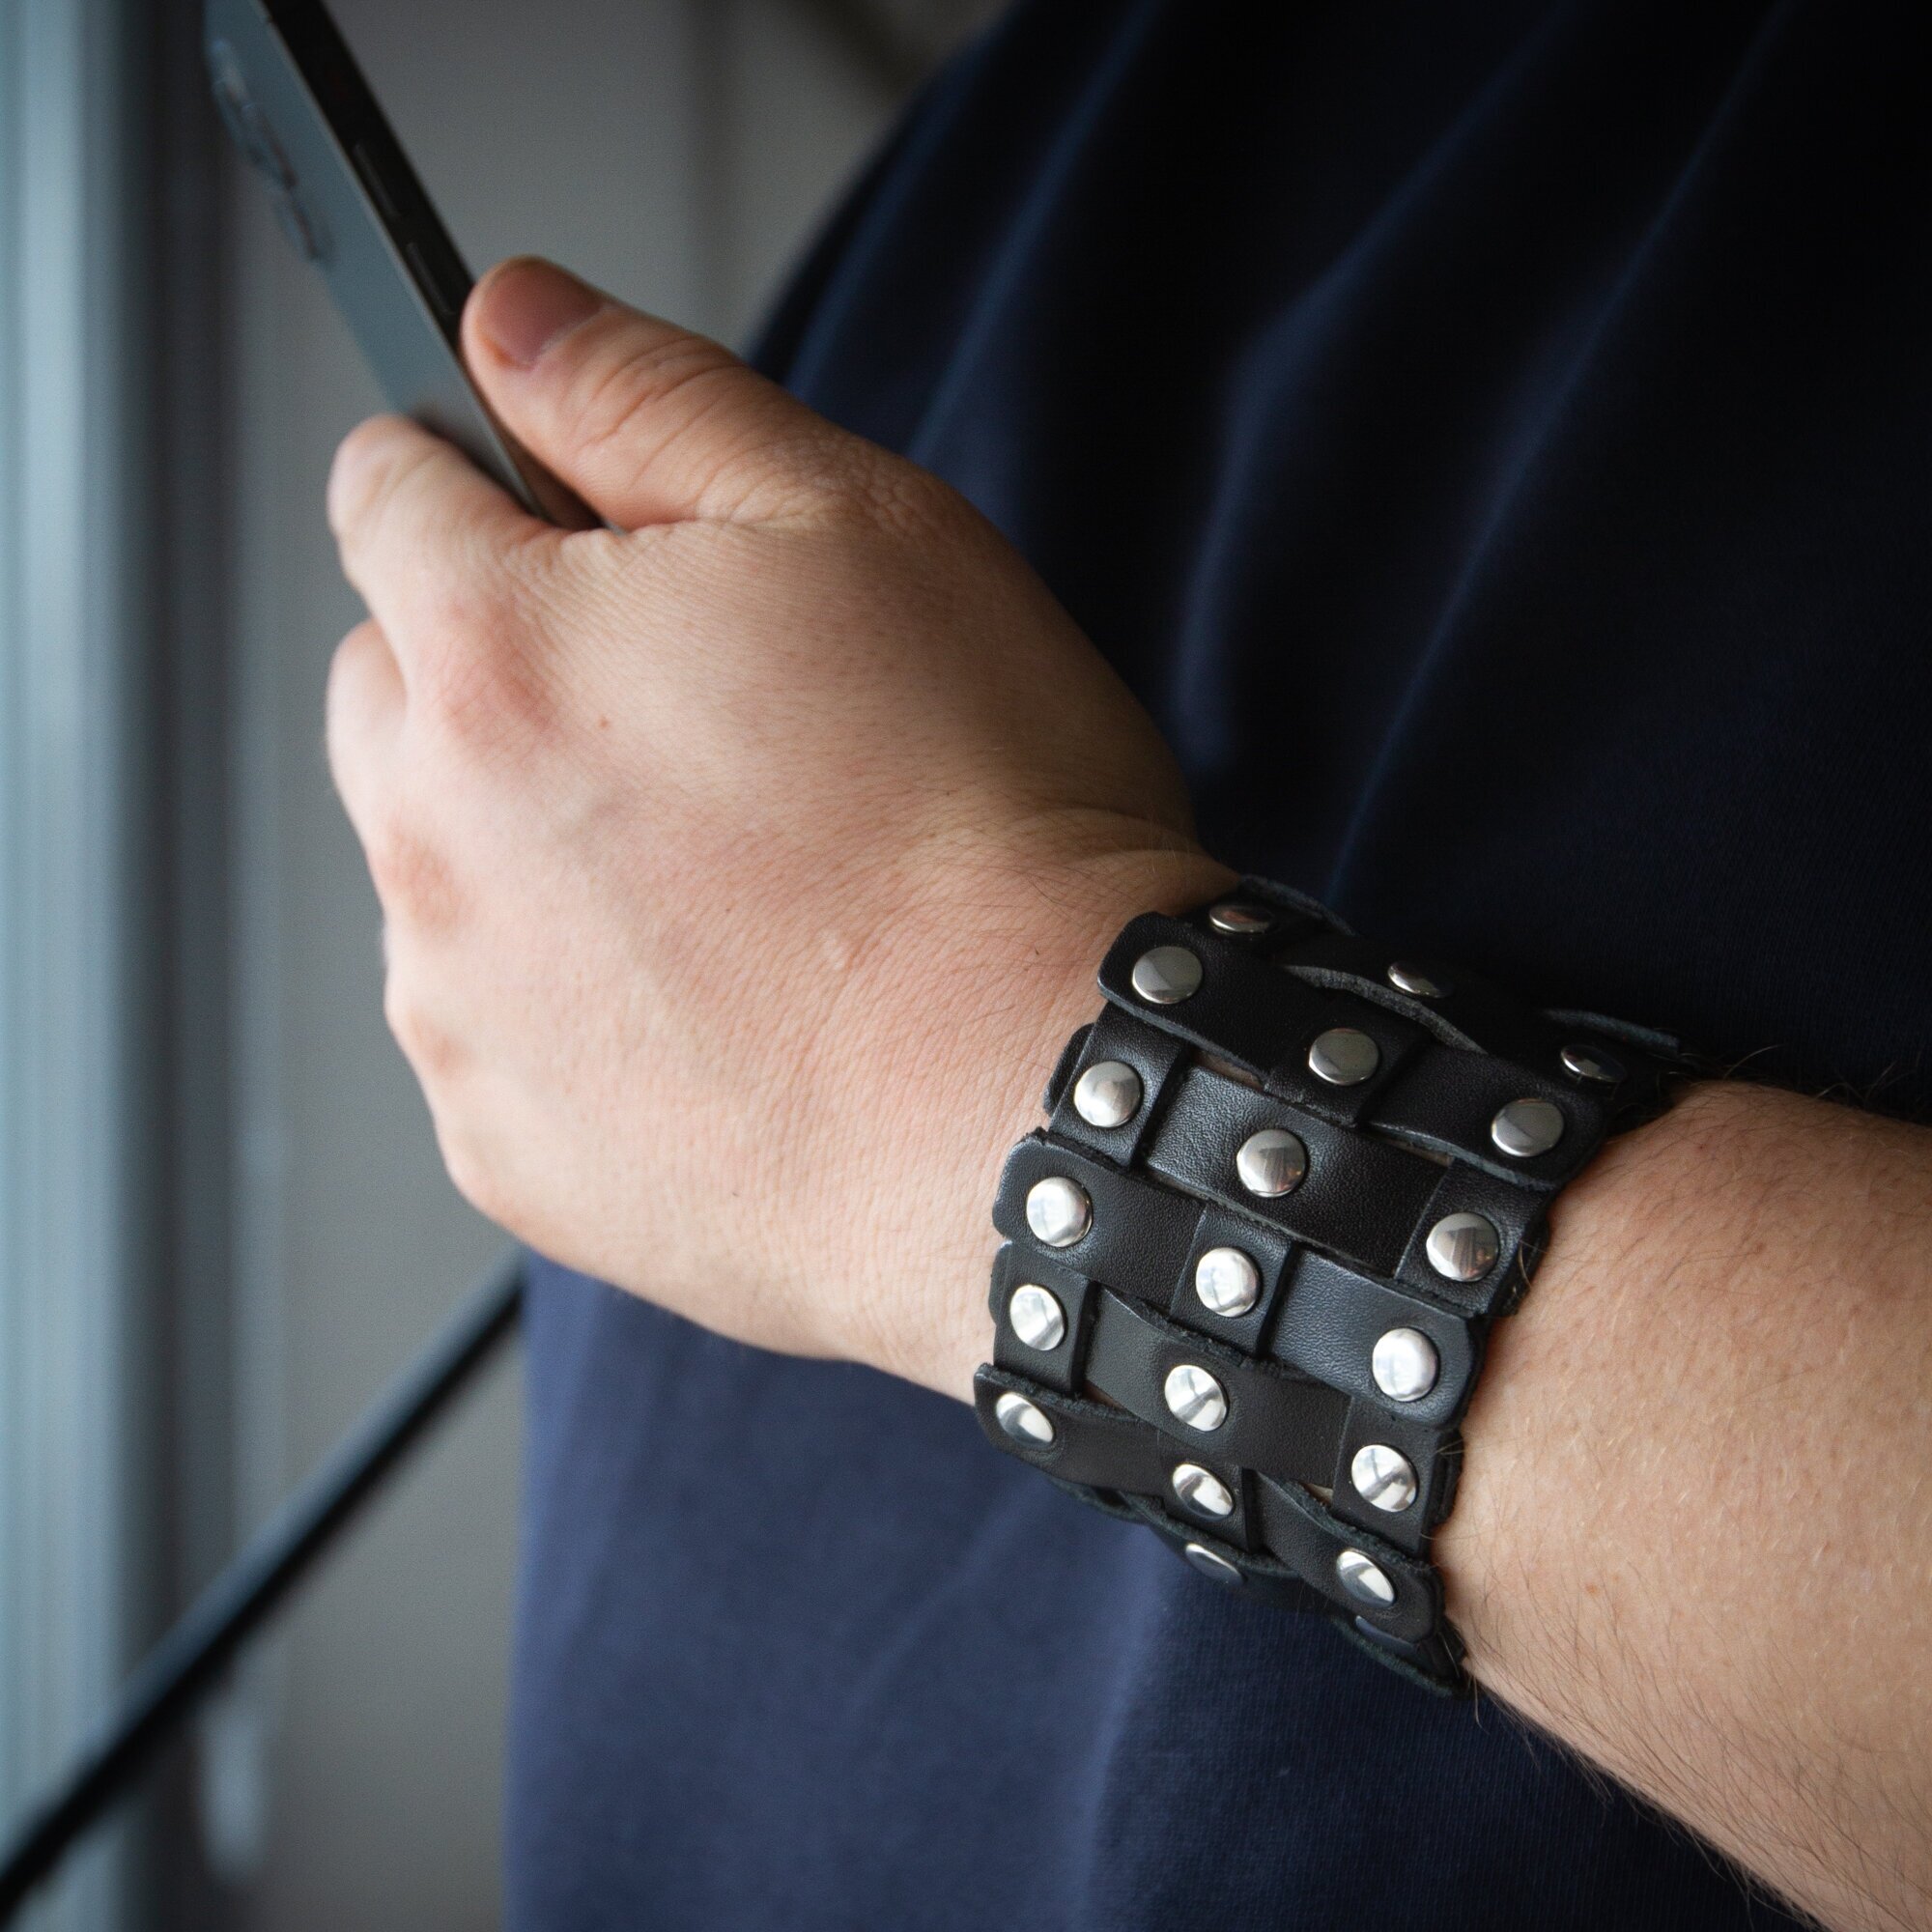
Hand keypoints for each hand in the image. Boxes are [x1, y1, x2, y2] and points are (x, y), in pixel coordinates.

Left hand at [324, 256, 1230, 1398]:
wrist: (1037, 1110)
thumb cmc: (987, 833)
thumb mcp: (860, 527)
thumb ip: (652, 400)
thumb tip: (513, 318)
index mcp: (499, 655)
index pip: (386, 490)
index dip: (483, 481)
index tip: (557, 526)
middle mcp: (437, 837)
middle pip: (391, 685)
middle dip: (502, 671)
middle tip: (695, 724)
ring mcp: (461, 1011)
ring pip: (438, 866)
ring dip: (537, 846)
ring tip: (734, 882)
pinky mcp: (509, 1146)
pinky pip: (494, 1030)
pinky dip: (573, 1005)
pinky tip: (721, 1004)